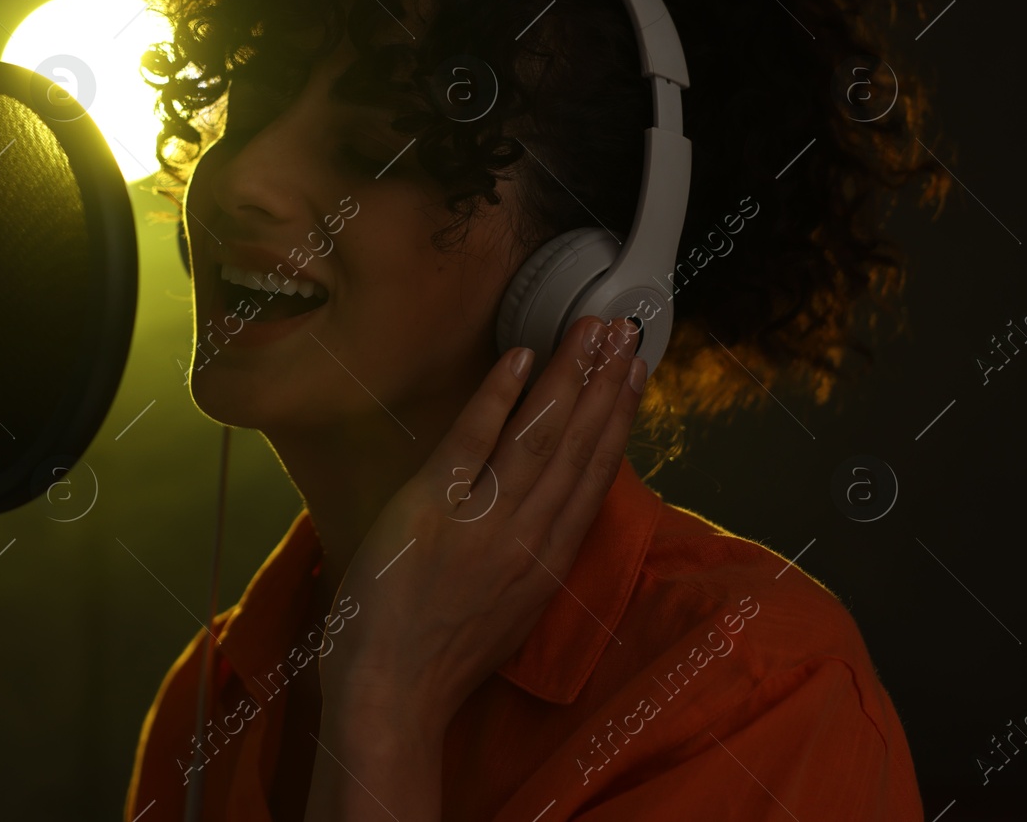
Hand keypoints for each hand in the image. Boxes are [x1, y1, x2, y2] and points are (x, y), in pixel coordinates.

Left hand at [318, 314, 646, 742]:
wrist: (392, 697)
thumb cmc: (438, 660)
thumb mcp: (508, 610)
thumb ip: (528, 558)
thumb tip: (542, 512)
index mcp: (547, 561)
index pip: (593, 476)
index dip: (617, 421)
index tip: (634, 377)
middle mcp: (528, 536)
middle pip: (577, 446)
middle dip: (604, 383)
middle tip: (626, 330)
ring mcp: (483, 521)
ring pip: (539, 436)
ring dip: (568, 377)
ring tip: (592, 330)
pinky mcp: (433, 509)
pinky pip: (472, 440)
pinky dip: (498, 397)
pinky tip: (520, 359)